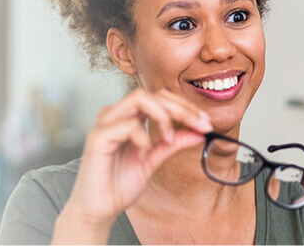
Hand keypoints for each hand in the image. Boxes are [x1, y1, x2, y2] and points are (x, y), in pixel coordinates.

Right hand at [52, 89, 211, 243]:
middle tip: (200, 125)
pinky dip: (142, 135)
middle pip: (153, 94)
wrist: (98, 209)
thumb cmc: (118, 185)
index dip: (185, 107)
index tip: (206, 123)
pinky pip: (126, 124)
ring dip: (163, 115)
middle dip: (181, 108)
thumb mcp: (153, 162)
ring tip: (169, 138)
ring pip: (139, 98)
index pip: (160, 99)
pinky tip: (146, 150)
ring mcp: (105, 124)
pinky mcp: (97, 137)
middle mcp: (116, 116)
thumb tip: (199, 132)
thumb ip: (172, 145)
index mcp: (129, 118)